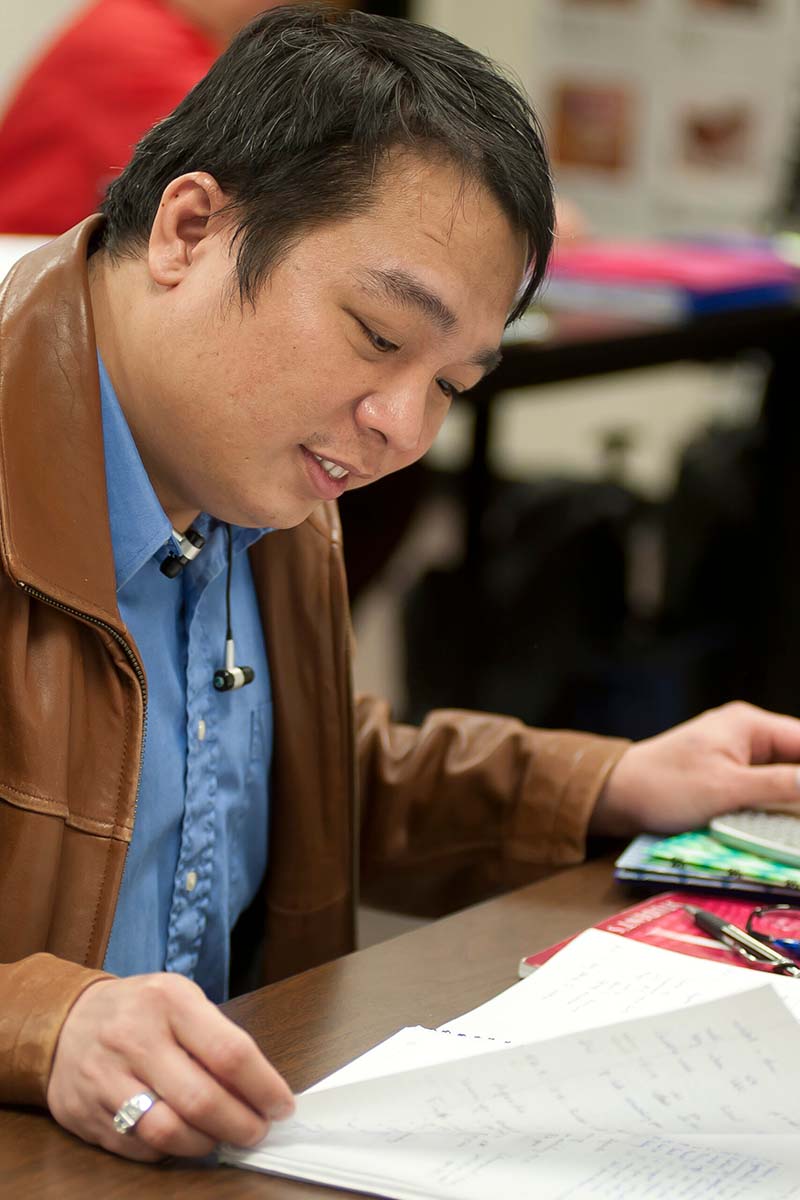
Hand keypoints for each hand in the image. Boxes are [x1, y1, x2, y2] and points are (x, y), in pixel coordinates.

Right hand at [47, 972, 293, 1160]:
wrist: (66, 1020)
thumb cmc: (140, 1011)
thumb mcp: (180, 1000)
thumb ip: (216, 1038)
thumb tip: (260, 1090)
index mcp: (169, 1001)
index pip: (229, 1052)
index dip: (263, 1087)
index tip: (282, 1106)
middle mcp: (135, 1037)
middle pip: (201, 1100)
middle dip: (240, 1125)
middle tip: (256, 1131)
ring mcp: (106, 1078)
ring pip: (168, 1132)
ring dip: (205, 1144)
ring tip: (219, 1138)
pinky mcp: (86, 1114)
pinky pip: (139, 1148)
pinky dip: (169, 1151)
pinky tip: (181, 1138)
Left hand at [591, 701, 799, 837]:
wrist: (615, 794)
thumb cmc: (665, 786)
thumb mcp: (729, 789)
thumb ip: (782, 786)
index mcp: (749, 725)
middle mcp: (745, 733)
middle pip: (796, 758)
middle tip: (797, 821)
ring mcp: (734, 753)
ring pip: (782, 775)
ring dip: (791, 798)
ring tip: (791, 823)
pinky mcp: (724, 774)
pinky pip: (762, 785)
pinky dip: (774, 803)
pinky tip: (782, 823)